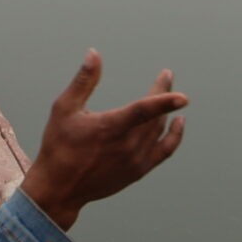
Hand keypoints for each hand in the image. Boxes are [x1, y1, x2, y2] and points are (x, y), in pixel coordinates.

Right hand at [19, 50, 186, 231]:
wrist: (61, 188)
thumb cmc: (58, 145)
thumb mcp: (64, 108)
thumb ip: (84, 80)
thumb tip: (94, 53)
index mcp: (111, 128)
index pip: (143, 111)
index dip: (163, 100)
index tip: (182, 96)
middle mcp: (128, 146)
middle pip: (155, 116)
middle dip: (163, 92)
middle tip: (167, 75)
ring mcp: (136, 161)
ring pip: (160, 131)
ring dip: (167, 111)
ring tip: (170, 93)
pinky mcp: (139, 171)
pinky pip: (164, 151)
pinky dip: (174, 136)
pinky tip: (178, 123)